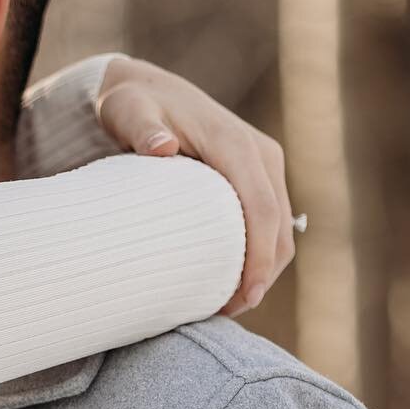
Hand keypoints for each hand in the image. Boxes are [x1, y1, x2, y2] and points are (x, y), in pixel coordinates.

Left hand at [97, 54, 294, 318]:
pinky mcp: (255, 179)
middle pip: (279, 226)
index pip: (261, 208)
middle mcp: (259, 155)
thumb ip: (141, 129)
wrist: (144, 93)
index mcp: (236, 145)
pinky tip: (229, 282)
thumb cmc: (132, 106)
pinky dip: (256, 255)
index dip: (259, 258)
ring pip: (280, 229)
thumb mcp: (128, 112)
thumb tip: (161, 148)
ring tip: (227, 306)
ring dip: (263, 270)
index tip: (246, 297)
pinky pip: (268, 223)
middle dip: (263, 274)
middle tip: (227, 314)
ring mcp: (262, 167)